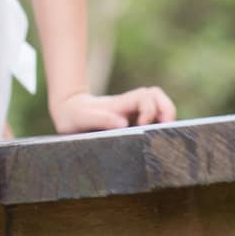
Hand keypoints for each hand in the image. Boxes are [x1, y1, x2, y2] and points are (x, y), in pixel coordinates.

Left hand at [50, 87, 175, 133]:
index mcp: (119, 103)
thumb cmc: (74, 116)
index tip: (142, 126)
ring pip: (158, 104)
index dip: (149, 110)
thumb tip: (123, 123)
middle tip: (166, 128)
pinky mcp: (132, 122)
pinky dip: (160, 125)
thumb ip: (100, 119)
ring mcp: (131, 112)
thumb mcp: (81, 118)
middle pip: (156, 96)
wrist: (67, 113)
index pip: (144, 97)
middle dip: (167, 109)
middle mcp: (129, 105)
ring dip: (167, 116)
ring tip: (165, 134)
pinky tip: (156, 140)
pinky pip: (153, 118)